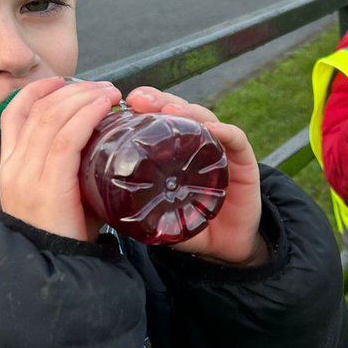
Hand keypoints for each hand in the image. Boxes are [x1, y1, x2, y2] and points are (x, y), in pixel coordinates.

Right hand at [0, 78, 120, 240]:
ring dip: (84, 97)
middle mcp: (14, 167)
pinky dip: (87, 115)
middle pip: (38, 110)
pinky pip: (66, 138)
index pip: (14, 115)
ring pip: (52, 117)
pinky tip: (106, 106)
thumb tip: (100, 146)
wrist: (56, 272)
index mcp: (11, 168)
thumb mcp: (61, 195)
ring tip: (110, 92)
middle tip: (103, 87)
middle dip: (72, 90)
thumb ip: (70, 169)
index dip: (37, 91)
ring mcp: (27, 176)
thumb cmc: (66, 235)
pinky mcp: (48, 186)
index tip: (63, 80)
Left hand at [125, 87, 264, 264]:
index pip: (158, 121)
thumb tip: (104, 209)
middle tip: (139, 100)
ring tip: (170, 110)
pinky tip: (212, 129)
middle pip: (180, 111)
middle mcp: (197, 145)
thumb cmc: (193, 227)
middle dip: (160, 101)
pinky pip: (236, 140)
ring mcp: (221, 150)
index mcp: (174, 152)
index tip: (123, 104)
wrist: (227, 246)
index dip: (142, 109)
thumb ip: (139, 211)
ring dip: (188, 111)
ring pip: (205, 118)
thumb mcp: (160, 218)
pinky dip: (225, 131)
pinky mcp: (244, 161)